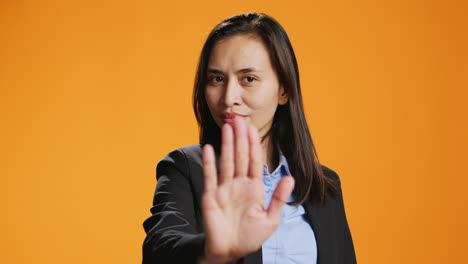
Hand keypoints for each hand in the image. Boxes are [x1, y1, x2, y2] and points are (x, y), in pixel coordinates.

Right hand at [200, 117, 294, 262]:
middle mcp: (239, 185)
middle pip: (240, 156)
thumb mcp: (270, 220)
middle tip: (239, 119)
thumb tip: (290, 177)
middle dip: (240, 138)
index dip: (254, 144)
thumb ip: (278, 198)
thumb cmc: (250, 237)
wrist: (230, 252)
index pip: (254, 161)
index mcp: (254, 188)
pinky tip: (209, 147)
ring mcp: (224, 189)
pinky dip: (209, 162)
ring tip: (228, 127)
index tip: (252, 128)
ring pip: (227, 162)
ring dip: (227, 145)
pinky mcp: (211, 196)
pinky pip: (210, 176)